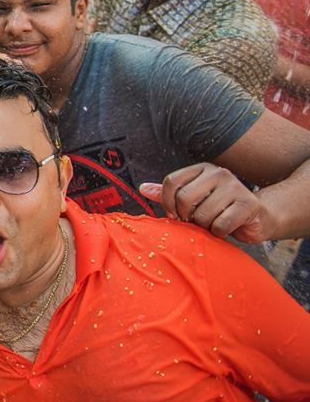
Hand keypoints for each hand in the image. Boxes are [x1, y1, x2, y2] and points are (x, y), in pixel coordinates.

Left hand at [139, 163, 276, 242]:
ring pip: (202, 214)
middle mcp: (218, 173)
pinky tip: (226, 227)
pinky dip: (219, 232)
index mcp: (202, 169)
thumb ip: (169, 194)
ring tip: (214, 223)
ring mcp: (235, 187)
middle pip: (184, 198)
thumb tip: (143, 188)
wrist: (258, 217)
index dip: (167, 202)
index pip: (171, 182)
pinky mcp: (248, 204)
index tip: (174, 214)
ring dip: (205, 226)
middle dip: (186, 216)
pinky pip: (220, 225)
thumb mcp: (193, 198)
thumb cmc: (220, 208)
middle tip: (195, 221)